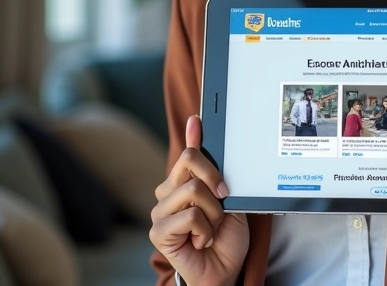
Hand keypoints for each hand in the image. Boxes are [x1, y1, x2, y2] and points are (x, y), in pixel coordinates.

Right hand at [150, 116, 248, 285]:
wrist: (225, 269)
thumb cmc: (226, 235)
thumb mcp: (228, 198)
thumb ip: (217, 171)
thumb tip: (211, 144)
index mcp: (183, 182)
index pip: (189, 151)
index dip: (195, 134)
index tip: (199, 118)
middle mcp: (168, 192)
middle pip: (190, 161)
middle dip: (215, 179)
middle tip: (224, 198)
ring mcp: (160, 211)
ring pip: (194, 190)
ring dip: (214, 212)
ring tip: (212, 227)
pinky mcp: (158, 232)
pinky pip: (190, 215)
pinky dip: (205, 229)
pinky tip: (202, 240)